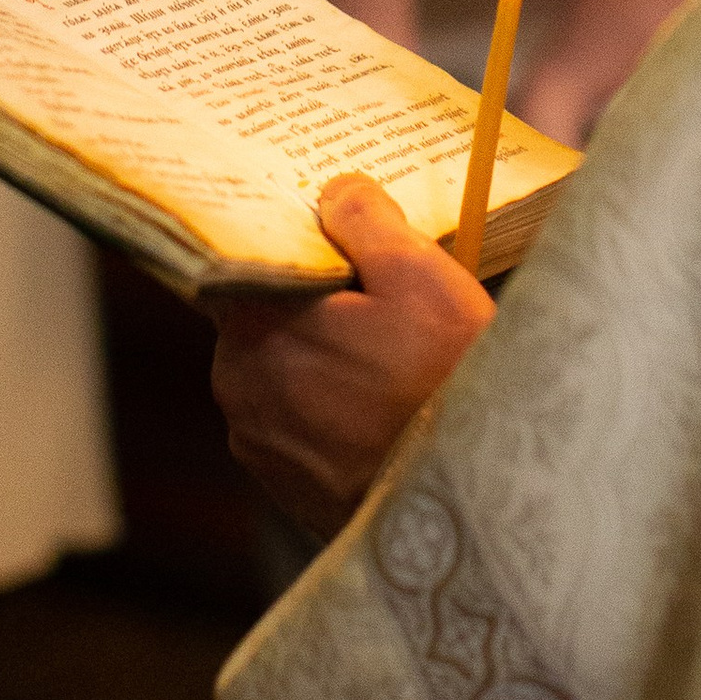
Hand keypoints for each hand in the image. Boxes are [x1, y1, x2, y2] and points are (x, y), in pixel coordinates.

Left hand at [208, 172, 493, 537]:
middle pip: (264, 315)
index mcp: (253, 318)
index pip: (245, 256)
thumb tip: (333, 192)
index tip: (329, 239)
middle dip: (313, 306)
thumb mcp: (421, 279)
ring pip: (281, 372)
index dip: (289, 245)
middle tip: (380, 305)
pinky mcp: (281, 485)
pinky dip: (330, 414)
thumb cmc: (444, 385)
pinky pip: (297, 425)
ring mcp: (254, 439)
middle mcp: (235, 379)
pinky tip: (384, 415)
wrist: (465, 506)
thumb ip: (366, 221)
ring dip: (321, 362)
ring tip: (392, 368)